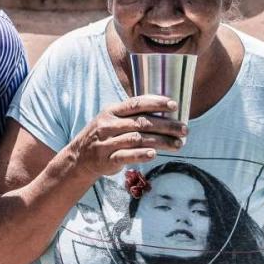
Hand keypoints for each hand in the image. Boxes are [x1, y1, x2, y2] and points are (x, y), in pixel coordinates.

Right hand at [67, 96, 186, 176]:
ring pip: (137, 139)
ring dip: (161, 142)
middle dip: (166, 126)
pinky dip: (141, 155)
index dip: (156, 103)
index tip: (174, 105)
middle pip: (141, 122)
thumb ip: (131, 116)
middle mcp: (108, 125)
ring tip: (178, 144)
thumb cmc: (103, 136)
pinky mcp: (106, 159)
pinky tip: (154, 154)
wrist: (79, 158)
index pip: (136, 103)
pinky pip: (126, 156)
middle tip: (184, 129)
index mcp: (111, 111)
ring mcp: (107, 142)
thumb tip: (164, 113)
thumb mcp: (111, 120)